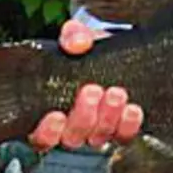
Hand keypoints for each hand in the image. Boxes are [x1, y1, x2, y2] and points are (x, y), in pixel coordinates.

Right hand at [28, 19, 143, 151]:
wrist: (116, 53)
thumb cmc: (86, 50)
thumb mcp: (76, 37)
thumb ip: (73, 35)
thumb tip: (77, 44)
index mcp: (49, 111)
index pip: (40, 137)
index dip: (47, 132)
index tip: (57, 115)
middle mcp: (71, 128)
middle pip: (72, 137)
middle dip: (83, 115)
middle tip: (93, 90)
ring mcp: (96, 131)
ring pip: (98, 137)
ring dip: (108, 117)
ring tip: (116, 93)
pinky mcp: (120, 129)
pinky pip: (123, 136)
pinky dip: (128, 124)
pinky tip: (132, 109)